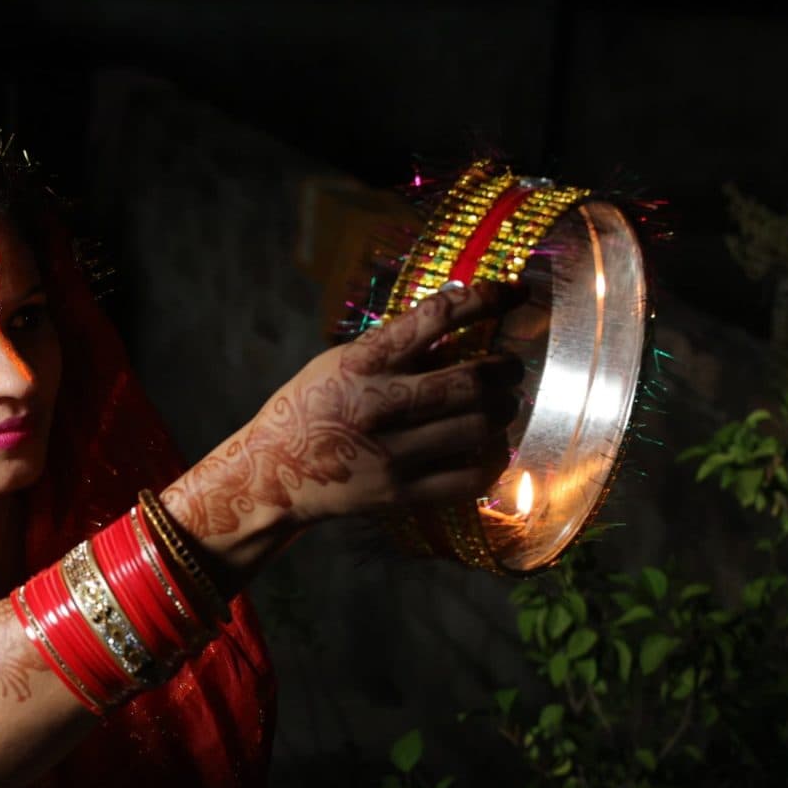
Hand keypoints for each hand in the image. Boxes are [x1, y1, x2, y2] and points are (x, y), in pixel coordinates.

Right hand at [176, 282, 521, 538]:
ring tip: (502, 405)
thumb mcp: (341, 360)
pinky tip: (490, 447)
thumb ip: (396, 344)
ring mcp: (389, 453)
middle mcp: (377, 404)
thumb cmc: (314, 406)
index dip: (488, 298)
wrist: (271, 474)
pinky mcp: (398, 494)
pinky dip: (493, 459)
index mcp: (363, 361)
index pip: (438, 316)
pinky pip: (470, 477)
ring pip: (479, 427)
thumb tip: (466, 314)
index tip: (516, 292)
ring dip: (504, 411)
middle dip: (507, 369)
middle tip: (511, 368)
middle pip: (473, 380)